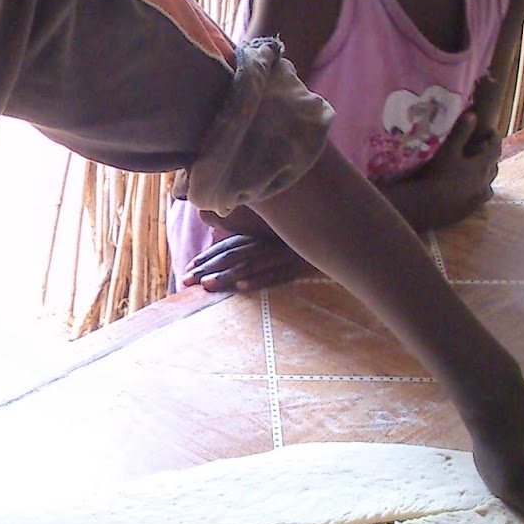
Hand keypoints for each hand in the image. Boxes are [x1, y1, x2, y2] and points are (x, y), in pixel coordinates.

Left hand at [181, 231, 307, 292]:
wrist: (337, 239)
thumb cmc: (304, 243)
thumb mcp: (277, 239)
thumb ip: (255, 244)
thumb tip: (233, 262)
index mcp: (261, 237)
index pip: (228, 247)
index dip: (207, 258)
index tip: (188, 269)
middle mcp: (268, 244)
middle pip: (232, 256)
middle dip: (207, 268)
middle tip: (185, 281)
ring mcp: (282, 255)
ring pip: (249, 265)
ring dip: (227, 275)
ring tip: (207, 286)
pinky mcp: (298, 267)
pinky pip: (276, 275)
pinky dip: (259, 279)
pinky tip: (242, 286)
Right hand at [383, 111, 499, 229]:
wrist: (428, 207)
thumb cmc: (437, 176)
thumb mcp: (448, 151)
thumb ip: (461, 132)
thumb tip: (473, 114)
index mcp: (482, 166)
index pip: (495, 148)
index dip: (494, 137)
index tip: (491, 130)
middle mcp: (485, 182)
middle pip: (493, 166)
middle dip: (490, 157)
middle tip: (482, 149)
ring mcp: (478, 198)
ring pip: (487, 184)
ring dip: (484, 175)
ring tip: (475, 170)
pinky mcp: (470, 210)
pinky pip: (478, 198)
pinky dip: (476, 190)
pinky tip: (467, 189)